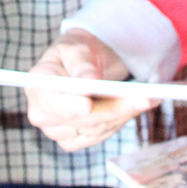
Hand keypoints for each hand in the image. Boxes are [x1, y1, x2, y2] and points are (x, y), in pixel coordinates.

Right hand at [25, 29, 157, 150]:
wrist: (83, 64)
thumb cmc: (77, 52)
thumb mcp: (78, 48)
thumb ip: (82, 64)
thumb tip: (90, 81)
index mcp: (37, 83)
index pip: (50, 99)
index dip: (69, 105)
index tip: (88, 105)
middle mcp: (41, 112)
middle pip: (81, 118)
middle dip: (115, 107)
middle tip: (145, 97)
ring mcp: (56, 130)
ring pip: (96, 129)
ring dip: (124, 114)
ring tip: (150, 98)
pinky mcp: (73, 140)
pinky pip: (100, 135)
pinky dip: (119, 121)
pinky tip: (134, 107)